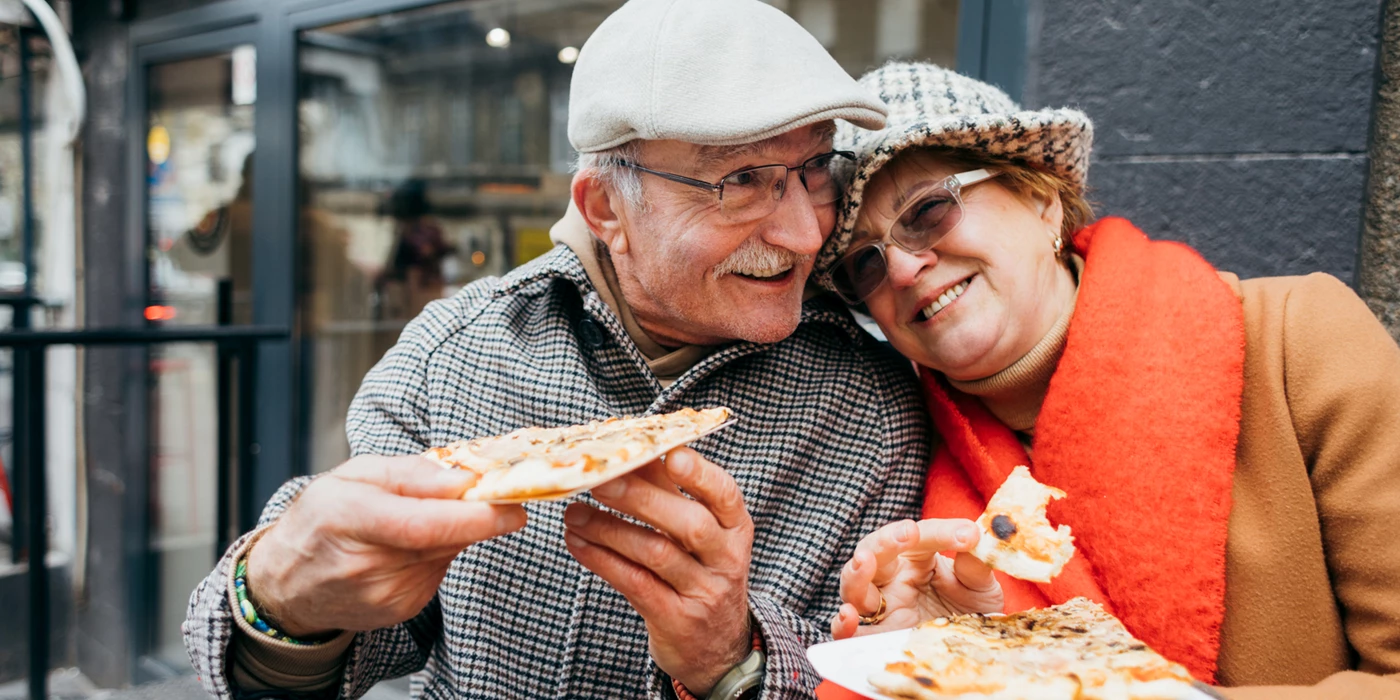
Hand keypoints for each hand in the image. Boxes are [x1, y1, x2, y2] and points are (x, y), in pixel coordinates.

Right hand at [244, 455, 526, 636]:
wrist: (289, 580)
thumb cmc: (322, 517)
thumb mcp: (354, 474)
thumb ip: (411, 473)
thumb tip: (463, 480)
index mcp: (347, 517)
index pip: (423, 524)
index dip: (474, 517)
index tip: (514, 506)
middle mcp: (364, 564)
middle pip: (443, 539)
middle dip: (475, 515)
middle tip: (486, 493)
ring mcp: (383, 594)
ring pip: (447, 554)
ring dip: (450, 532)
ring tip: (416, 519)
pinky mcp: (399, 610)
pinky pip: (439, 571)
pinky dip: (437, 553)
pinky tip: (408, 547)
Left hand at [563, 448, 752, 696]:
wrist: (716, 647)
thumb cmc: (699, 574)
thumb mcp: (699, 535)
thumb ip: (670, 492)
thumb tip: (634, 449)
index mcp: (735, 528)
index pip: (725, 493)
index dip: (700, 473)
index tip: (669, 453)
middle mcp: (727, 558)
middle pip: (689, 523)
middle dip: (641, 498)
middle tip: (599, 480)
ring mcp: (704, 592)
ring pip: (656, 553)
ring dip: (609, 529)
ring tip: (574, 514)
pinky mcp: (677, 619)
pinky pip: (635, 584)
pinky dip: (602, 560)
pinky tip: (577, 544)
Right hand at [830, 518, 1001, 639]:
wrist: (970, 654)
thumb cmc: (970, 612)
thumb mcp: (979, 587)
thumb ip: (975, 565)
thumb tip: (975, 538)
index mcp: (915, 558)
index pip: (920, 537)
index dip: (942, 532)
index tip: (967, 535)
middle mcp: (891, 579)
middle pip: (873, 552)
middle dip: (885, 540)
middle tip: (907, 533)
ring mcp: (879, 609)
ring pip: (853, 587)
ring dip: (856, 572)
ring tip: (864, 560)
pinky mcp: (875, 639)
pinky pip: (849, 633)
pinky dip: (842, 625)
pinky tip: (847, 616)